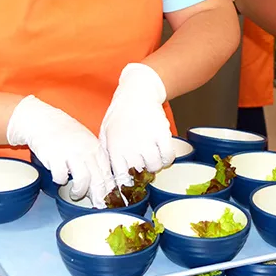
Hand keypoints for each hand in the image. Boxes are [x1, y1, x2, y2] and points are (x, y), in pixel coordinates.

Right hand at [7, 96, 114, 207]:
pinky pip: (61, 177)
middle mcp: (86, 151)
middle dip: (98, 196)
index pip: (108, 172)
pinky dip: (60, 181)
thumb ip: (95, 159)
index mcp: (96, 148)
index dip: (109, 189)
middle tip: (96, 204)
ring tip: (75, 194)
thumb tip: (103, 181)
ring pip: (83, 180)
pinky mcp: (54, 157)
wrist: (43, 121)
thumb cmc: (66, 134)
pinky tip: (60, 179)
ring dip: (80, 191)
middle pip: (98, 179)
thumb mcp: (86, 142)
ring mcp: (71, 154)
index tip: (109, 199)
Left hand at [100, 63, 175, 185]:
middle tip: (142, 165)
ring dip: (156, 165)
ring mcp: (148, 140)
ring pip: (155, 167)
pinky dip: (168, 158)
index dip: (127, 183)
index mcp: (114, 148)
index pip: (121, 177)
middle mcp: (131, 146)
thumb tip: (108, 174)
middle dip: (142, 173)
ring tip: (153, 158)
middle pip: (140, 174)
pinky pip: (169, 156)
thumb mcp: (105, 133)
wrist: (137, 93)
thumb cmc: (120, 114)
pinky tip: (163, 154)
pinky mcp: (163, 134)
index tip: (131, 182)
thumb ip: (106, 154)